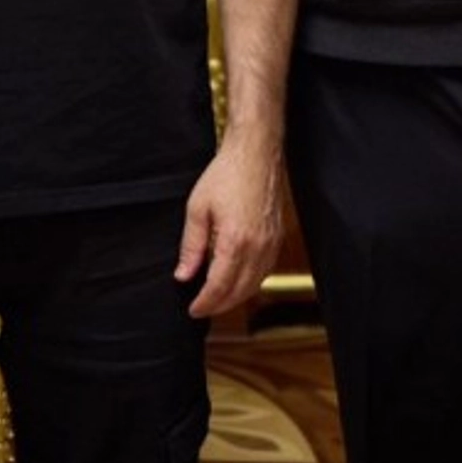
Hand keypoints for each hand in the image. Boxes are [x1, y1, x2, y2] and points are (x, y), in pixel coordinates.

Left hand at [174, 139, 283, 318]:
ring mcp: (271, 243)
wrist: (256, 153)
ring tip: (218, 298)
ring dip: (236, 297)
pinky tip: (238, 280)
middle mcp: (258, 247)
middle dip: (219, 305)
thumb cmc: (227, 174)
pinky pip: (266, 271)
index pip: (219, 286)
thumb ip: (190, 247)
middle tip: (202, 308)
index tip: (193, 309)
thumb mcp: (197, 209)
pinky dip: (251, 282)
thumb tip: (183, 275)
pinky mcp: (277, 237)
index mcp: (235, 241)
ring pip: (255, 284)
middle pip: (240, 291)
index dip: (205, 303)